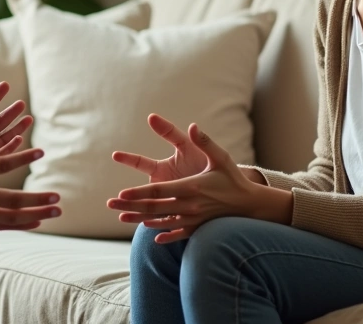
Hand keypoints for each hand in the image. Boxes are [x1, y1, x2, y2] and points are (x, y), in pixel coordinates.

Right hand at [0, 121, 60, 236]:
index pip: (3, 164)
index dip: (23, 157)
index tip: (40, 152)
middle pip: (14, 199)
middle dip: (38, 198)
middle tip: (58, 197)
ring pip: (12, 217)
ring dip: (36, 213)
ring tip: (56, 211)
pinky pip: (1, 226)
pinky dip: (20, 224)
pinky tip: (35, 222)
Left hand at [107, 123, 271, 243]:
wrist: (251, 204)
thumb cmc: (234, 178)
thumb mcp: (221, 157)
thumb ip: (204, 142)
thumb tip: (192, 126)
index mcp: (192, 187)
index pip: (159, 190)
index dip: (139, 192)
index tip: (121, 193)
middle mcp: (189, 205)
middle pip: (154, 207)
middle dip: (131, 205)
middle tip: (111, 204)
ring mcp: (193, 218)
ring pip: (161, 221)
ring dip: (139, 219)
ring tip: (121, 218)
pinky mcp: (198, 227)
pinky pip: (177, 233)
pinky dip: (164, 234)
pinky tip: (152, 235)